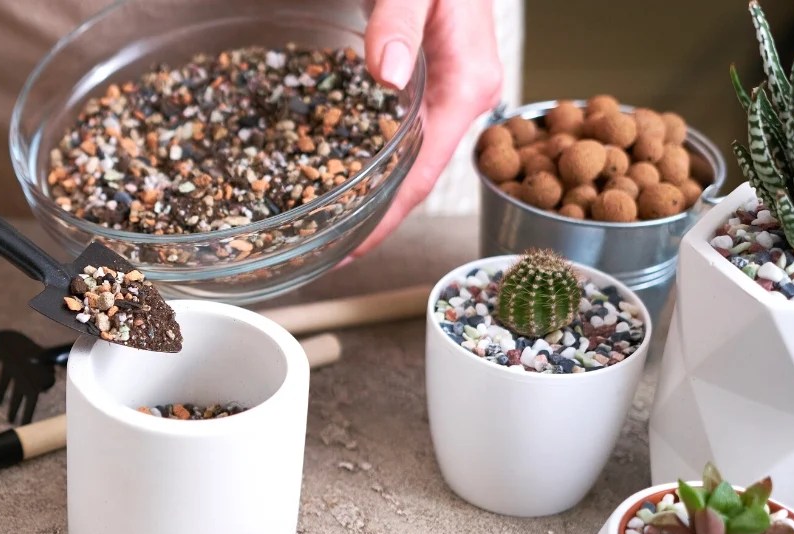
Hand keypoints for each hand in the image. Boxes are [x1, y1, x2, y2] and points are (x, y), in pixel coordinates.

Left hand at [351, 0, 502, 257]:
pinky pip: (401, 134)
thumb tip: (385, 75)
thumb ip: (399, 22)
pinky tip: (342, 171)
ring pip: (408, 160)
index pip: (424, 174)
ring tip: (330, 227)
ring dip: (372, 196)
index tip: (353, 250)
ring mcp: (447, 90)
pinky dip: (373, 160)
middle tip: (326, 251)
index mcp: (467, 85)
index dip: (387, 219)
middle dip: (375, 220)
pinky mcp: (428, 80)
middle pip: (416, 179)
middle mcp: (462, 96)